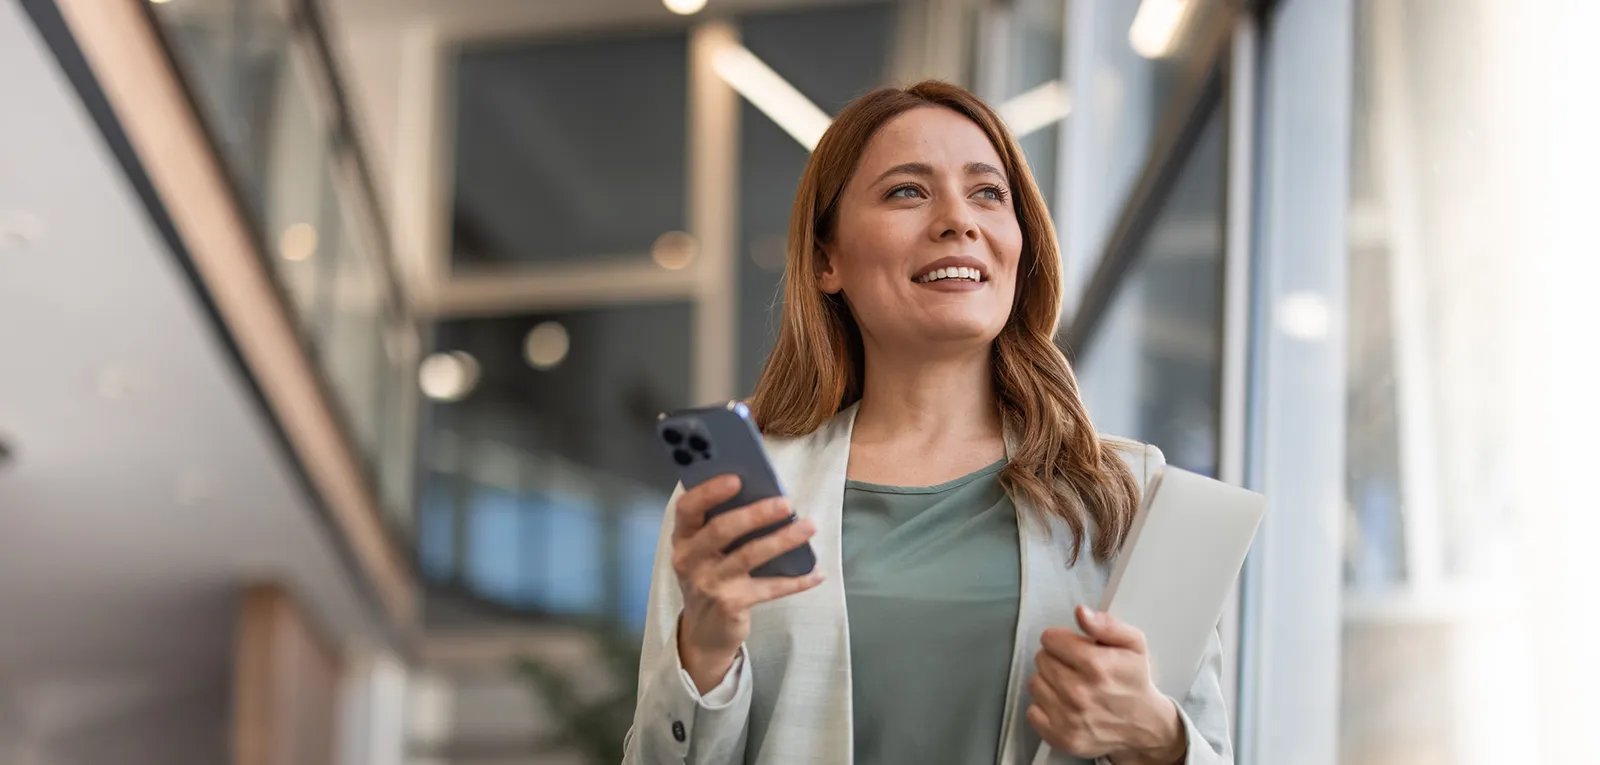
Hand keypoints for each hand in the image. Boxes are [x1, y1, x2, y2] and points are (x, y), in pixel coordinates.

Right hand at [671, 475, 823, 692]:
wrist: (704, 632)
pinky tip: (817, 573)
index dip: (709, 491)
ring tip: (809, 526)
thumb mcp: (705, 552)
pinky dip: (796, 581)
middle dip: (755, 514)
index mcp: (683, 538)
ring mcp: (710, 584)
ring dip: (782, 539)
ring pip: (749, 555)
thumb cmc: (711, 577)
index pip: (687, 508)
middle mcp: (690, 560)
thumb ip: (722, 525)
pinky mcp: (731, 605)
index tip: (737, 478)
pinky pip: (769, 588)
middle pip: (721, 530)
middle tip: (786, 502)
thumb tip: (764, 493)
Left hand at [1026, 606, 1186, 764]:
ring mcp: (1068, 718)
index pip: (1050, 638)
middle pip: (1041, 659)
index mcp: (1096, 666)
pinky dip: (1045, 707)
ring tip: (1071, 686)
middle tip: (1075, 668)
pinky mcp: (1060, 737)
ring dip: (1050, 682)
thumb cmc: (1134, 682)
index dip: (1062, 639)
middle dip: (1056, 659)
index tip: (1074, 647)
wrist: (1144, 725)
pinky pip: (1032, 711)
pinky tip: (1064, 705)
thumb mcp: (1133, 644)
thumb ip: (1106, 624)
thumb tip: (1081, 612)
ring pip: (1035, 683)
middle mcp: (1079, 693)